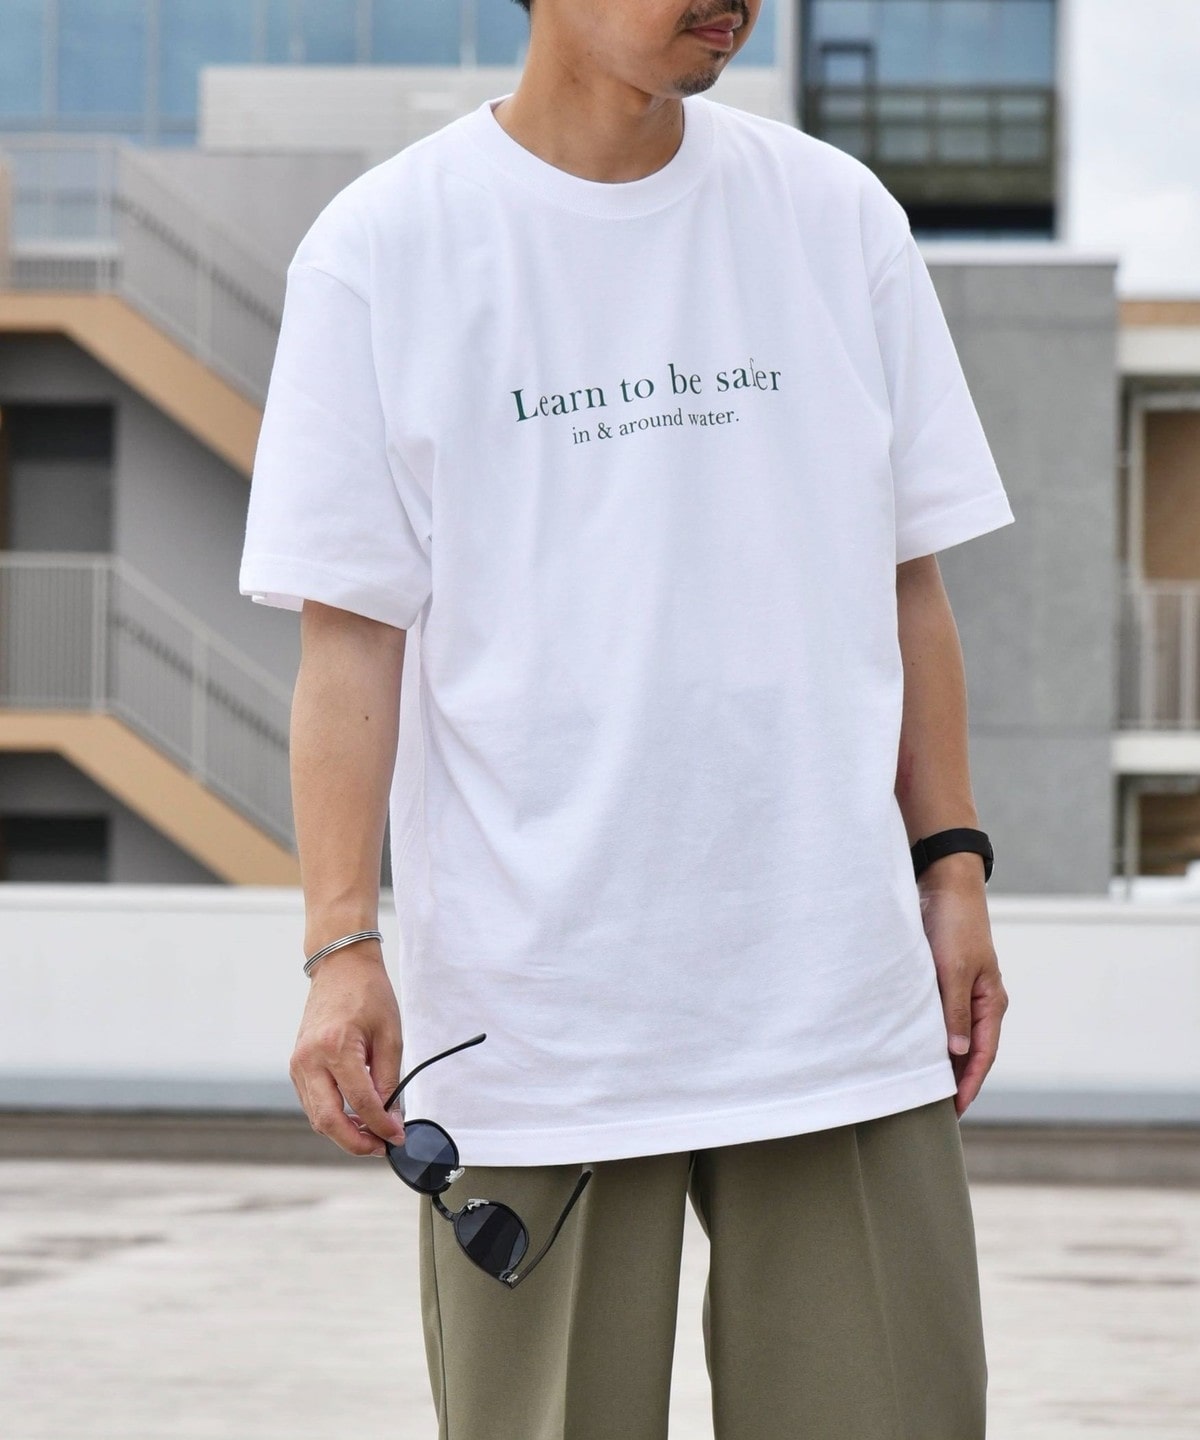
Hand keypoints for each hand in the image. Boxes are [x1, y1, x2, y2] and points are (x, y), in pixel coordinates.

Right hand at [289, 947, 407, 1156]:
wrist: (340, 967)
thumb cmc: (368, 994)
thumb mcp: (390, 1036)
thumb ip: (389, 1080)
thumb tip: (392, 1118)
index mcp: (336, 1047)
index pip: (360, 1102)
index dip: (381, 1126)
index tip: (398, 1137)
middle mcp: (309, 1059)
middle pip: (328, 1120)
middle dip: (355, 1142)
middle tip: (381, 1147)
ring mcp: (297, 1064)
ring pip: (317, 1116)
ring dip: (343, 1132)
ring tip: (373, 1133)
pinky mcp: (296, 1066)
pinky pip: (312, 1102)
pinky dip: (332, 1115)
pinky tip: (355, 1116)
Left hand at [918, 862, 1008, 1116]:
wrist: (943, 883)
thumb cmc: (953, 924)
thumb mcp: (954, 970)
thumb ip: (955, 1012)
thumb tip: (959, 1054)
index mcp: (991, 1002)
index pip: (983, 1055)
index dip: (969, 1084)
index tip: (953, 1110)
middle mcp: (980, 1001)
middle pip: (971, 1051)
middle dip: (956, 1079)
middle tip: (933, 1109)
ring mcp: (962, 991)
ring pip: (954, 1036)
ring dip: (942, 1059)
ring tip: (922, 1086)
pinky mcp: (944, 980)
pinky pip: (940, 1018)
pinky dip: (931, 1037)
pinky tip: (912, 1048)